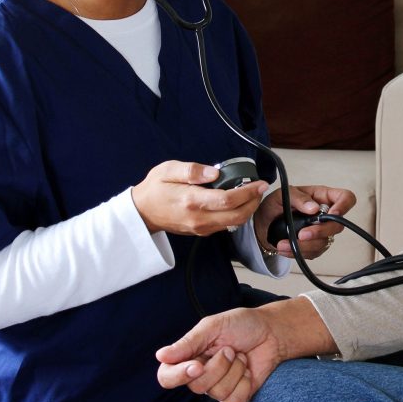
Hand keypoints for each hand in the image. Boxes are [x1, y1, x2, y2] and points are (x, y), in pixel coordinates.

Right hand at [132, 160, 268, 234]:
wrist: (142, 212)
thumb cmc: (155, 189)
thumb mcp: (168, 170)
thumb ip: (192, 171)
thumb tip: (214, 173)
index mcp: (192, 201)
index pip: (228, 200)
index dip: (248, 192)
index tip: (260, 183)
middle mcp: (199, 218)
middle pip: (237, 216)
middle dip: (254, 202)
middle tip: (259, 188)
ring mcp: (201, 228)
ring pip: (234, 223)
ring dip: (248, 209)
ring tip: (252, 193)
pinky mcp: (201, 231)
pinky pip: (226, 225)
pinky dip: (237, 214)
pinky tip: (238, 201)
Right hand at [156, 297, 335, 401]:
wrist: (271, 331)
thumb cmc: (242, 325)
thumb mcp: (213, 327)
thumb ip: (188, 343)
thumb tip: (161, 356)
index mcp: (189, 356)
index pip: (167, 376)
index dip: (178, 375)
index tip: (197, 365)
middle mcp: (200, 374)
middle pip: (196, 385)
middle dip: (218, 365)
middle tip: (230, 349)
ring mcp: (217, 386)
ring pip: (216, 392)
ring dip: (235, 369)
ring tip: (240, 355)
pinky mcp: (235, 395)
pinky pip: (233, 399)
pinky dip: (245, 381)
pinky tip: (248, 369)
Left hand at [253, 185, 356, 258]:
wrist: (263, 223)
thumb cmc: (275, 204)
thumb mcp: (283, 194)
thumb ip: (299, 198)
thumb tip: (314, 208)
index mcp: (322, 197)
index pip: (346, 198)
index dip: (344, 206)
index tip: (331, 215)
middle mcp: (326, 214)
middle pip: (338, 225)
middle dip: (320, 232)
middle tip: (302, 234)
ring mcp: (321, 231)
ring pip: (324, 242)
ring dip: (304, 246)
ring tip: (283, 244)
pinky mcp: (314, 245)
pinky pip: (313, 253)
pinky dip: (298, 253)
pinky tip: (285, 248)